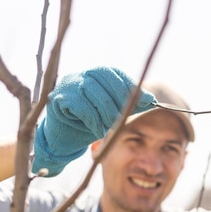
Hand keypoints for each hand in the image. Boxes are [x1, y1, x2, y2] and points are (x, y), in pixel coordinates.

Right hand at [32, 67, 155, 176]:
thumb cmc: (93, 123)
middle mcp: (83, 74)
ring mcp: (69, 84)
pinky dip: (93, 119)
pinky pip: (80, 105)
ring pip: (92, 90)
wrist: (66, 137)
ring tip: (113, 126)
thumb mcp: (115, 112)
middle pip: (105, 77)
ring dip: (106, 110)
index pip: (117, 74)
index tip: (148, 100)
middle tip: (126, 117)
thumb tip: (152, 100)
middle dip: (120, 98)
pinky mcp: (58, 97)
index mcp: (98, 74)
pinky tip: (99, 129)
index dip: (132, 86)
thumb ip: (130, 104)